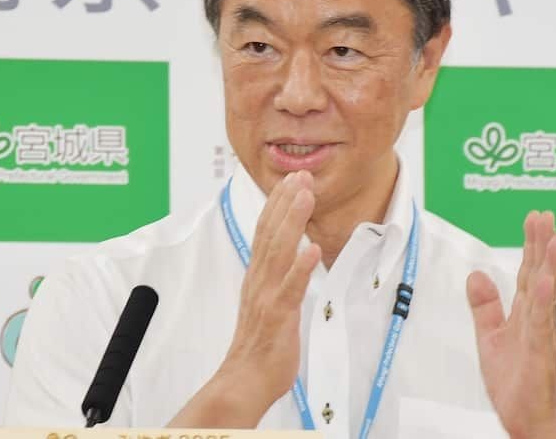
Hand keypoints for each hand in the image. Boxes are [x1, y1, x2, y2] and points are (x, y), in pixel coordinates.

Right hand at [169, 171, 321, 427]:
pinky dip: (300, 268)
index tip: (291, 179)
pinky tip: (312, 249)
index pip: (265, 232)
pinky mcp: (277, 316)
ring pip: (279, 252)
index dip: (277, 204)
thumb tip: (289, 259)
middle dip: (285, 202)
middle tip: (300, 175)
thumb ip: (275, 279)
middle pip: (271, 233)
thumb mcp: (267, 303)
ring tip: (305, 196)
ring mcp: (266, 297)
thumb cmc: (259, 346)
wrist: (243, 381)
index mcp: (257, 277)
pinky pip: (290, 289)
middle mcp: (258, 281)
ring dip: (292, 222)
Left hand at [467, 211, 555, 438]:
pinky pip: (542, 322)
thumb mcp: (490, 337)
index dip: (531, 245)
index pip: (528, 272)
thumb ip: (485, 306)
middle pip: (539, 274)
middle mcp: (538, 318)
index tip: (534, 219)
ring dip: (551, 264)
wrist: (527, 419)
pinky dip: (545, 301)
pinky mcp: (540, 351)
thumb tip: (476, 275)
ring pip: (546, 293)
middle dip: (541, 244)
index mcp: (526, 314)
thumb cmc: (515, 382)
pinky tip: (546, 281)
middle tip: (545, 215)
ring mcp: (542, 333)